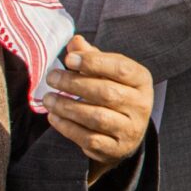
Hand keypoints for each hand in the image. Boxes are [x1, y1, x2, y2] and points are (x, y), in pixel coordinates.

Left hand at [41, 36, 152, 167]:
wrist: (126, 132)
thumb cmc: (114, 93)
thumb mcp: (108, 72)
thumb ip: (92, 57)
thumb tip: (75, 42)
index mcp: (142, 81)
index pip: (121, 69)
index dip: (94, 62)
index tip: (69, 59)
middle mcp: (141, 105)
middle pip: (106, 93)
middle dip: (74, 84)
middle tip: (51, 78)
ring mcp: (131, 129)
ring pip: (96, 117)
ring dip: (67, 107)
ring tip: (48, 99)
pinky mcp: (117, 148)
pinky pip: (89, 138)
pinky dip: (68, 127)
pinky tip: (54, 117)